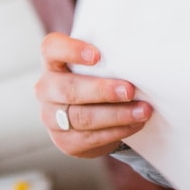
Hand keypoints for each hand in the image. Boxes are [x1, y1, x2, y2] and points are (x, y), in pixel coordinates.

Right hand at [33, 33, 151, 158]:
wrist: (86, 118)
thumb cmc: (95, 81)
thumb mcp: (96, 65)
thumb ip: (107, 56)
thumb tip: (137, 53)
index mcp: (52, 63)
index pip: (51, 49)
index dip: (71, 50)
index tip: (97, 55)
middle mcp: (46, 90)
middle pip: (68, 89)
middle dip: (102, 90)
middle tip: (129, 90)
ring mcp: (52, 118)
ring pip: (82, 117)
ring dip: (117, 114)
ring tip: (142, 110)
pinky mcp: (65, 141)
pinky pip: (92, 137)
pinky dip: (118, 130)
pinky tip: (135, 123)